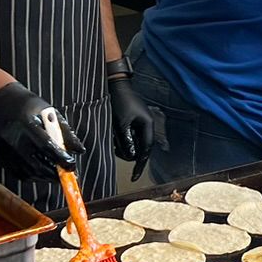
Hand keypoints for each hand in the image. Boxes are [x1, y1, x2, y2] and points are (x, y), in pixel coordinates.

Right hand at [0, 83, 79, 181]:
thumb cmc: (29, 108)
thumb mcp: (50, 113)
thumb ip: (65, 132)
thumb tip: (80, 151)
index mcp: (27, 123)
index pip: (46, 145)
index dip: (60, 158)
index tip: (72, 165)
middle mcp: (14, 138)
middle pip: (36, 164)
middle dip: (54, 173)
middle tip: (67, 173)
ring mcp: (5, 150)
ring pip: (28, 172)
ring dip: (45, 176)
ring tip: (56, 174)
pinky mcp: (0, 157)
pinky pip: (18, 173)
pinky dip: (32, 176)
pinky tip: (41, 172)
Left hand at [107, 65, 153, 181]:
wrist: (116, 85)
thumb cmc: (120, 101)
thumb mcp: (121, 124)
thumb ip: (126, 141)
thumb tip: (131, 156)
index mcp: (148, 125)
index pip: (146, 150)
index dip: (140, 165)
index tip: (134, 176)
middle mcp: (147, 125)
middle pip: (141, 148)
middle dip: (128, 152)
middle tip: (116, 149)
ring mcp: (142, 123)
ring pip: (135, 143)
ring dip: (125, 145)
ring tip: (114, 139)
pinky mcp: (135, 121)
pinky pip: (131, 136)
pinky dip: (123, 139)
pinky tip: (115, 134)